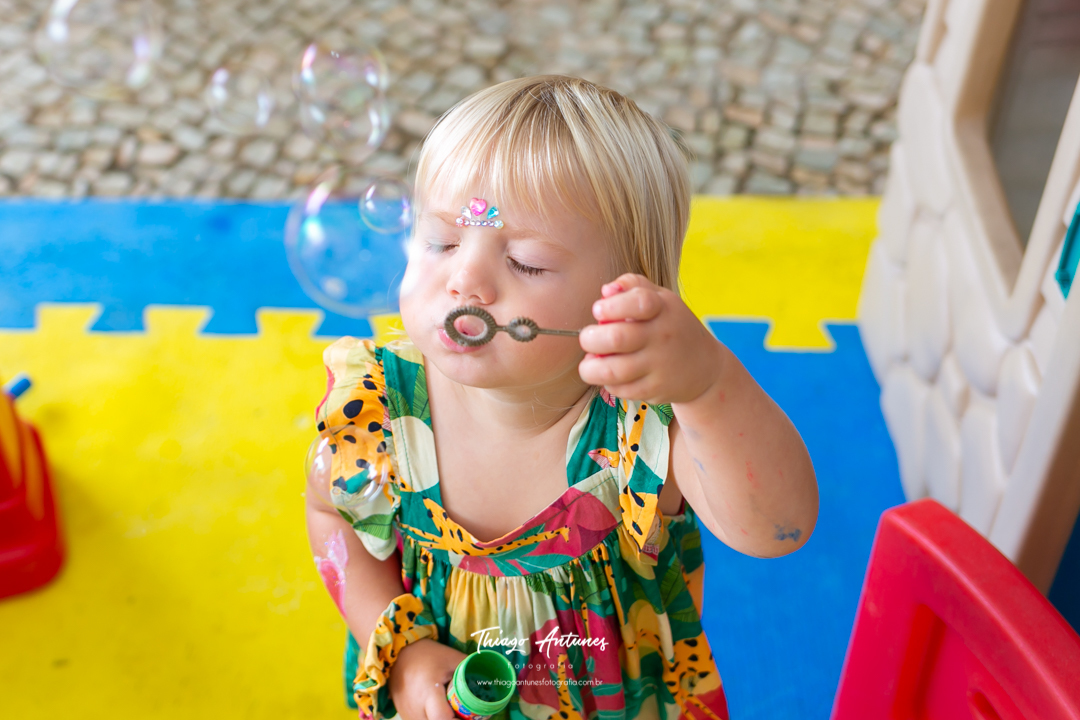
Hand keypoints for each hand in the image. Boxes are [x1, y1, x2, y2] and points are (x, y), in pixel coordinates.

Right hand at [389, 638, 467, 719]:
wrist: (398, 654)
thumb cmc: (427, 655)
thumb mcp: (452, 659)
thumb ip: (469, 671)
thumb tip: (490, 682)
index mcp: (428, 693)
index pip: (442, 718)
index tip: (470, 718)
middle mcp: (415, 709)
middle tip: (465, 716)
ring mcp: (407, 715)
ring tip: (454, 712)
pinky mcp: (404, 716)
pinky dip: (433, 719)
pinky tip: (441, 711)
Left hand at [578, 273, 722, 404]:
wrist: (705, 366)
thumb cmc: (673, 326)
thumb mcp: (661, 298)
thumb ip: (633, 285)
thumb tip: (606, 291)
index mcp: (663, 308)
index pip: (638, 302)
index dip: (611, 306)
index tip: (598, 310)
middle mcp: (662, 336)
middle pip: (617, 339)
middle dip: (590, 339)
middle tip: (588, 338)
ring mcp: (659, 365)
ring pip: (613, 371)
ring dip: (591, 368)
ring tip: (591, 361)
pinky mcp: (655, 389)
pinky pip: (620, 389)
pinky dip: (608, 383)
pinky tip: (611, 373)